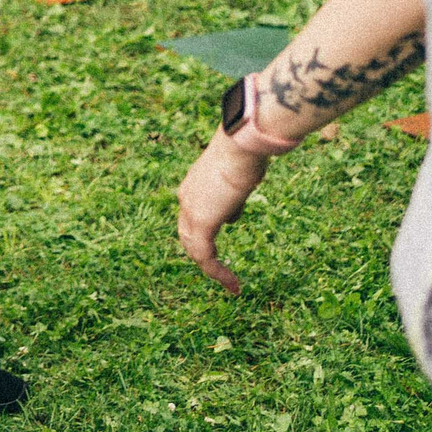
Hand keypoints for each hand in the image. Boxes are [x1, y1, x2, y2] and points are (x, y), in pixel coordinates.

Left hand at [176, 130, 271, 294]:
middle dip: (204, 257)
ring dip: (212, 269)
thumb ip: (231, 200)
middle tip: (221, 274)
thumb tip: (231, 217)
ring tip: (231, 285)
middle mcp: (186, 199)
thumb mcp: (237, 181)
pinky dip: (217, 273)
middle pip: (188, 237)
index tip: (219, 252)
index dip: (204, 237)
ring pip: (195, 249)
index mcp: (192, 187)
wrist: (241, 146)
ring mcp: (191, 211)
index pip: (192, 219)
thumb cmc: (245, 156)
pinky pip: (205, 257)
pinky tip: (233, 285)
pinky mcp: (201, 223)